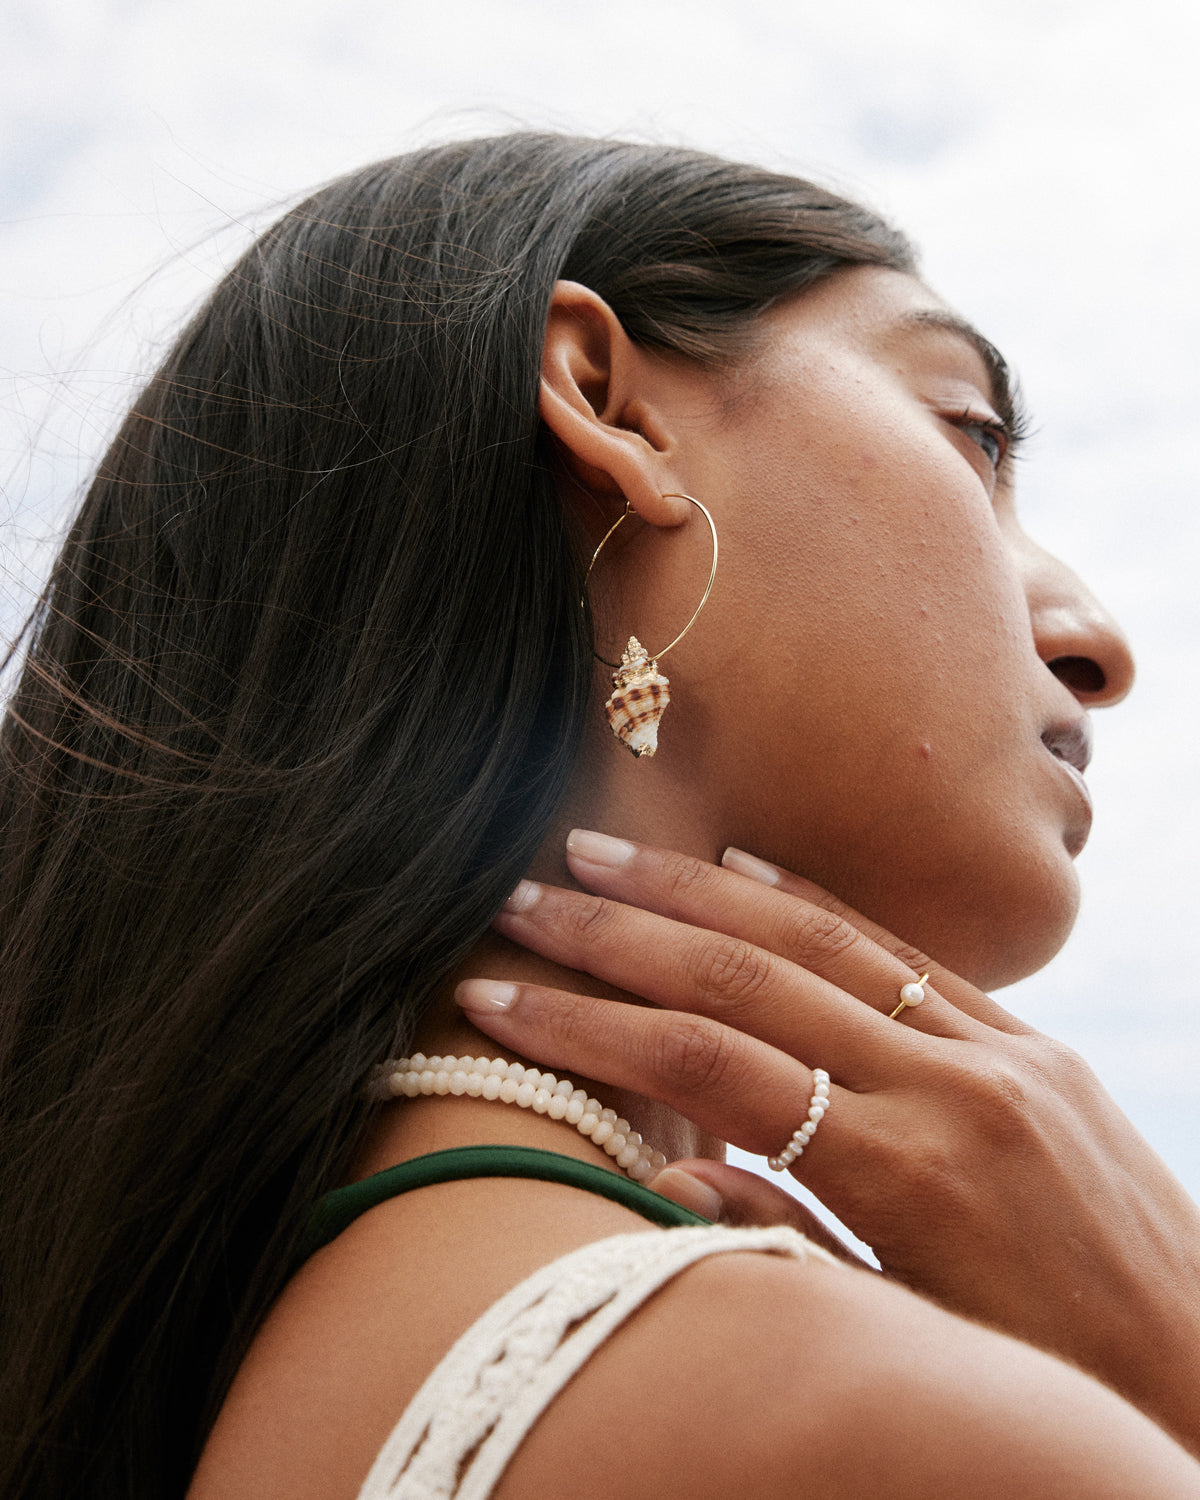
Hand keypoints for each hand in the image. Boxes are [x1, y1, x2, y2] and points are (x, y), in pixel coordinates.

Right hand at [456, 832, 1199, 1451]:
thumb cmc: (1052, 1387)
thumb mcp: (904, 1340)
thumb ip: (780, 1243)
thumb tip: (668, 1177)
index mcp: (908, 1175)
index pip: (707, 1071)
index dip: (589, 1031)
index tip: (494, 1000)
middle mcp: (953, 1086)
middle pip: (747, 982)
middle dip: (621, 934)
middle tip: (524, 896)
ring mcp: (1001, 1051)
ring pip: (821, 941)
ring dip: (697, 891)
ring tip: (605, 854)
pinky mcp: (1033, 1043)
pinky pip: (903, 951)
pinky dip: (810, 906)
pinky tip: (741, 870)